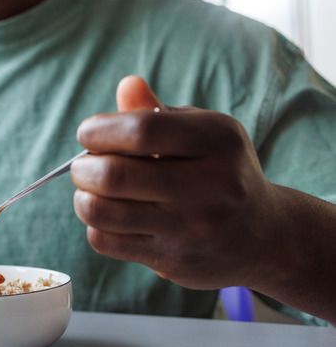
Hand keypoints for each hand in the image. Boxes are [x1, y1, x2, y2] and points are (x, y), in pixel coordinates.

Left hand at [70, 75, 277, 289]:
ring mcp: (191, 228)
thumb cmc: (219, 171)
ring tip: (90, 190)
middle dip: (82, 167)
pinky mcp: (174, 260)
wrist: (264, 235)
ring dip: (83, 198)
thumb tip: (127, 85)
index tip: (88, 133)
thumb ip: (158, 112)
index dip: (99, 130)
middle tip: (83, 166)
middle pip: (115, 174)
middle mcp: (209, 186)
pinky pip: (106, 241)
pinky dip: (95, 225)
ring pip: (103, 211)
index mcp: (217, 141)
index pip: (140, 131)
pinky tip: (108, 216)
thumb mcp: (202, 133)